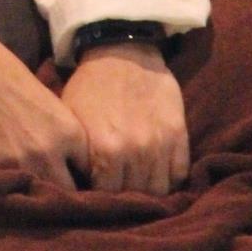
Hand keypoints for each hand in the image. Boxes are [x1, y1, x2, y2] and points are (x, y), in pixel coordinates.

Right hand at [0, 31, 89, 188]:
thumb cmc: (22, 88)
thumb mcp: (60, 112)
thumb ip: (73, 146)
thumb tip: (83, 179)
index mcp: (71, 134)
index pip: (89, 179)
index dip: (85, 186)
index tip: (83, 193)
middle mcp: (49, 151)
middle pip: (67, 195)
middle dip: (65, 200)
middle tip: (61, 205)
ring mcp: (20, 161)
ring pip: (40, 200)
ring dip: (40, 201)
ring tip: (38, 203)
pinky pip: (11, 192)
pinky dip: (14, 194)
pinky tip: (14, 190)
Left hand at [61, 41, 189, 193]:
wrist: (122, 50)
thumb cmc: (91, 87)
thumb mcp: (72, 121)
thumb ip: (76, 158)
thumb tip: (75, 190)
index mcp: (105, 150)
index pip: (105, 197)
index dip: (100, 200)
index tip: (98, 198)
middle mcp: (136, 152)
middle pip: (134, 197)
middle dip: (124, 198)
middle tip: (118, 195)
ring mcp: (161, 144)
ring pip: (159, 190)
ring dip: (147, 192)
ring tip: (137, 188)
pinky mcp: (179, 135)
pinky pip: (179, 173)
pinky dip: (169, 179)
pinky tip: (157, 175)